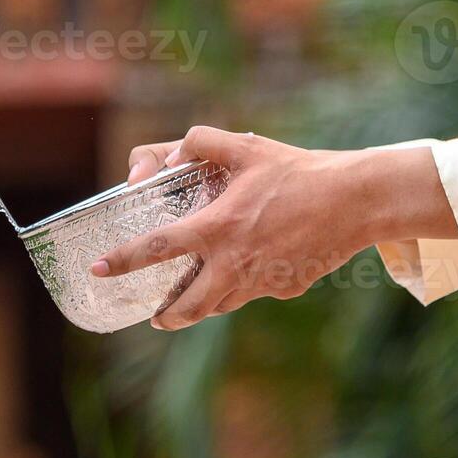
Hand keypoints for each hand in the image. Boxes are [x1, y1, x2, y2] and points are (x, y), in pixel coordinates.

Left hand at [95, 127, 457, 331]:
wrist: (358, 201)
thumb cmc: (299, 171)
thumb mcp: (246, 146)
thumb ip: (200, 142)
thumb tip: (167, 158)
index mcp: (218, 227)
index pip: (157, 249)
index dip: (124, 260)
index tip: (99, 270)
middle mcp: (235, 262)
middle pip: (188, 304)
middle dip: (167, 315)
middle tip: (155, 315)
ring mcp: (262, 281)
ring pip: (221, 304)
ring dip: (202, 306)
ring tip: (190, 303)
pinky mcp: (286, 288)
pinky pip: (254, 292)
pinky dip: (242, 287)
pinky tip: (248, 272)